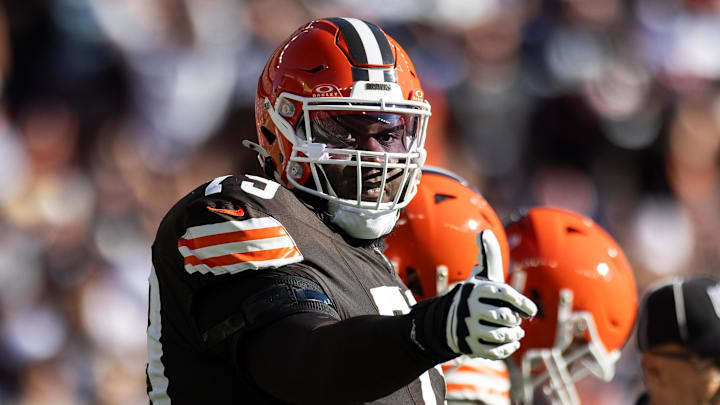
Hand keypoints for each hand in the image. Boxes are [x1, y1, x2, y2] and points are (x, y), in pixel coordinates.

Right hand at [409, 230, 536, 361]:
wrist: (447, 321)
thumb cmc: (474, 296)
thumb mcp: (480, 275)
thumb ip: (488, 255)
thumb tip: (483, 233)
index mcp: (476, 290)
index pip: (504, 294)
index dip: (521, 302)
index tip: (530, 310)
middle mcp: (469, 309)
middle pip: (505, 317)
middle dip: (514, 320)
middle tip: (514, 319)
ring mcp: (468, 328)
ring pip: (502, 335)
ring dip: (514, 335)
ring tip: (515, 332)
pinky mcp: (470, 346)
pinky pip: (497, 351)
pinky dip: (508, 348)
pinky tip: (510, 343)